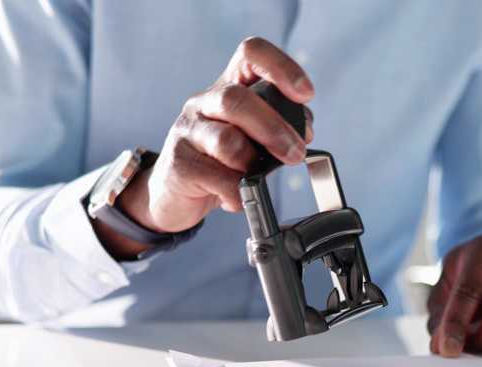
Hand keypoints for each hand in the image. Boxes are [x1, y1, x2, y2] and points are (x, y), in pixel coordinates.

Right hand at [119, 37, 313, 236]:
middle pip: (237, 99)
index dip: (281, 67)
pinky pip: (216, 178)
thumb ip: (278, 127)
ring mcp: (187, 131)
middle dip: (274, 128)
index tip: (305, 94)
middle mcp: (204, 102)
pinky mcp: (179, 164)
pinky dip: (236, 193)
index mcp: (229, 86)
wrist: (175, 193)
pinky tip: (236, 198)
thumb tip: (305, 130)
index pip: (251, 54)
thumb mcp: (251, 136)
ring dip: (252, 163)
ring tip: (256, 177)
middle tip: (295, 153)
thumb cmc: (220, 160)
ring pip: (226, 140)